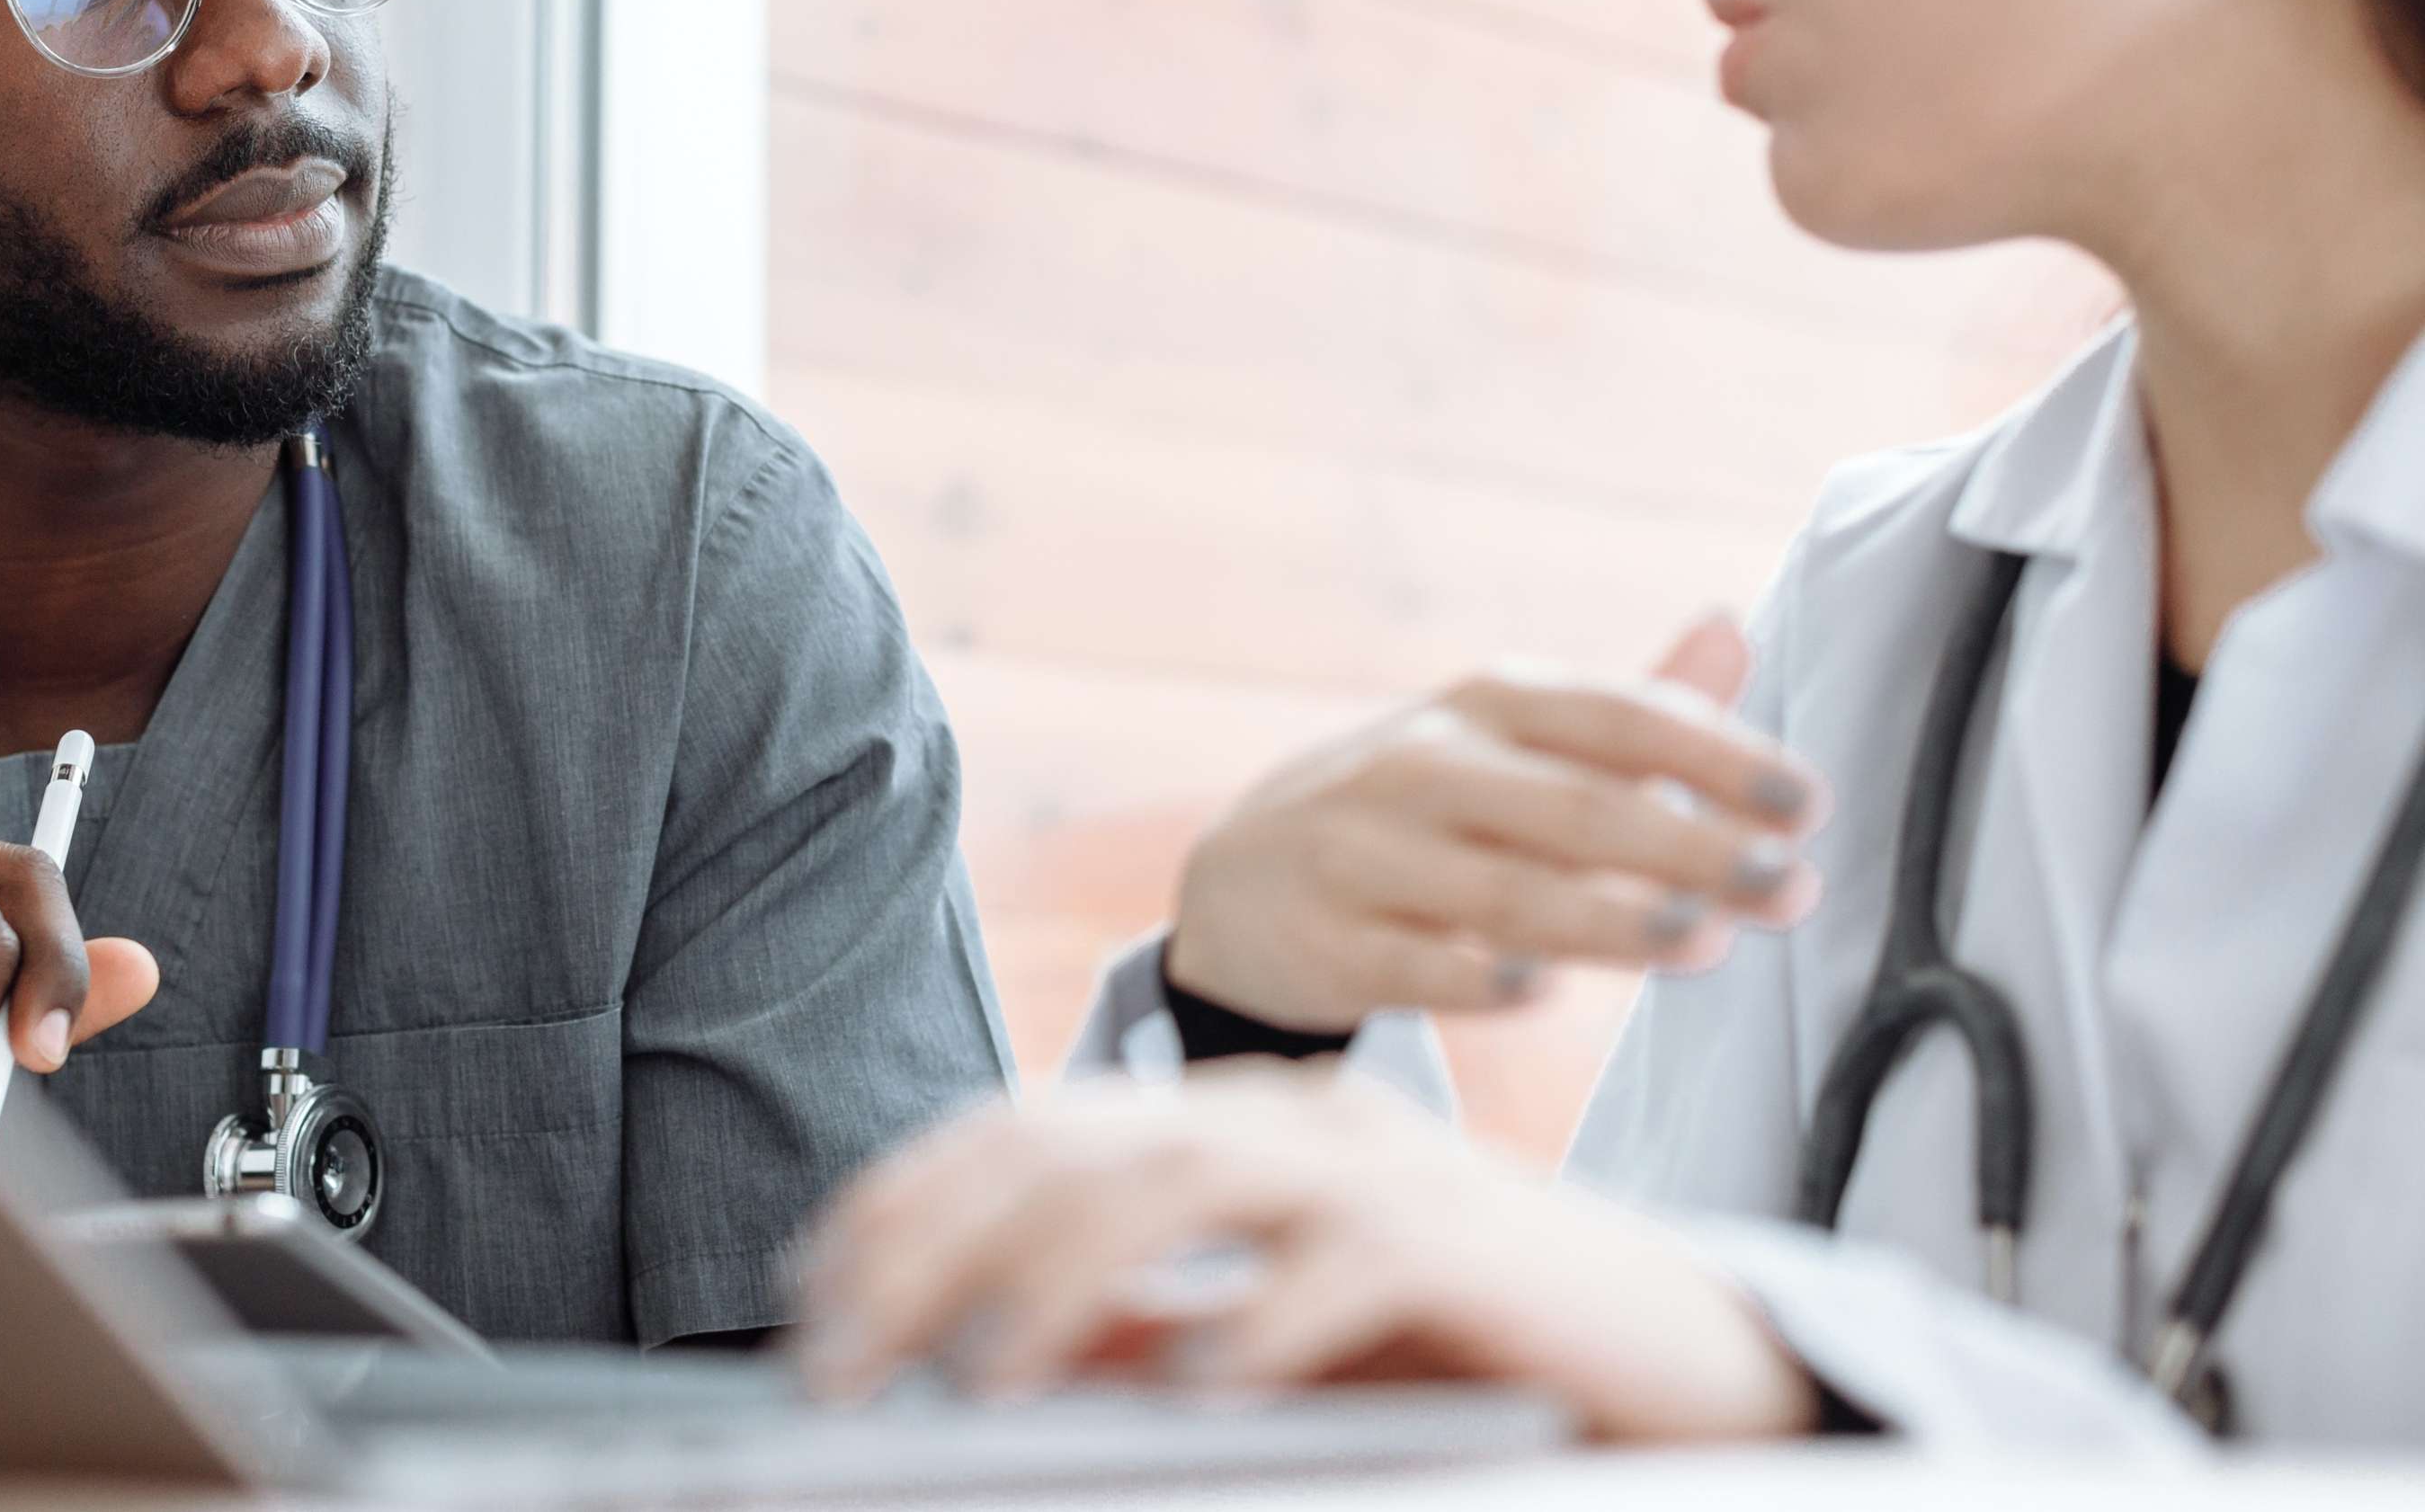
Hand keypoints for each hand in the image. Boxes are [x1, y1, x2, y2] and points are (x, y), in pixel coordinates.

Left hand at [797, 1069, 1819, 1442]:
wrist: (1684, 1355)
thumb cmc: (1458, 1351)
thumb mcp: (1262, 1341)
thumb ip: (1141, 1331)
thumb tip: (983, 1351)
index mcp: (1229, 1120)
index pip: (1031, 1129)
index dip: (908, 1200)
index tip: (810, 1291)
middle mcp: (1291, 1117)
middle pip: (1076, 1145)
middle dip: (938, 1245)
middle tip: (841, 1353)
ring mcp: (1383, 1166)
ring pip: (1185, 1181)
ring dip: (1065, 1279)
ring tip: (981, 1371)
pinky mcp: (1472, 1243)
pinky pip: (1350, 1259)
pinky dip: (1265, 1313)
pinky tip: (1198, 1377)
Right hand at [1164, 614, 1825, 1031]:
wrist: (1236, 883)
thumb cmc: (1413, 813)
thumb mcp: (1503, 741)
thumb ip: (1626, 710)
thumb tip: (1733, 625)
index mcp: (1484, 707)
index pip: (1613, 717)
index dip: (1714, 754)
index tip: (1806, 802)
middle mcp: (1424, 767)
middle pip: (1573, 808)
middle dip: (1690, 846)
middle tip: (1790, 886)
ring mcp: (1366, 853)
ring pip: (1501, 889)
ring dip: (1609, 917)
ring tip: (1705, 943)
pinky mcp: (1326, 941)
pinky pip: (1409, 962)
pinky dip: (1475, 977)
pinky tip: (1542, 990)